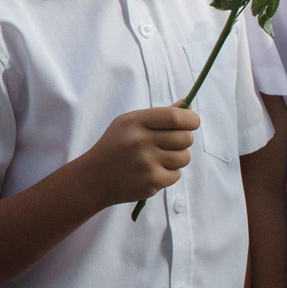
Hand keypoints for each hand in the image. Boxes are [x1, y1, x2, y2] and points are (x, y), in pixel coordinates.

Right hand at [75, 106, 196, 207]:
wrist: (93, 178)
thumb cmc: (114, 146)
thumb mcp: (128, 123)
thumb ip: (158, 115)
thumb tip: (187, 105)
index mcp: (135, 122)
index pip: (175, 117)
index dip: (191, 119)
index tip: (192, 122)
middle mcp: (140, 141)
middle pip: (185, 137)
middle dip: (185, 139)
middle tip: (174, 142)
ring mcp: (146, 163)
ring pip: (184, 157)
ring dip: (178, 157)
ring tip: (162, 157)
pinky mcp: (151, 182)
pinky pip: (176, 175)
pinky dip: (169, 173)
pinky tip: (154, 171)